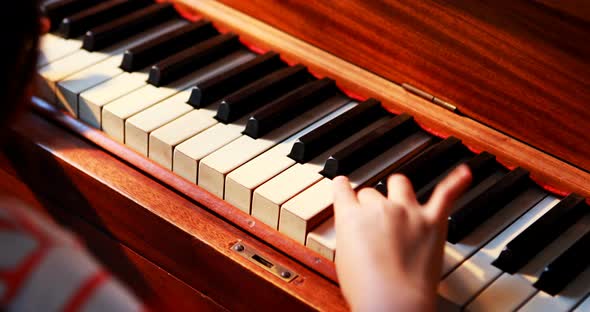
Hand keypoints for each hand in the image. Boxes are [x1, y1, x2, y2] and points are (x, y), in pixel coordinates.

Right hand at [333, 164, 471, 311]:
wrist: (393, 302)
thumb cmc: (365, 289)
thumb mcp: (343, 258)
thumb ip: (350, 236)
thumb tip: (358, 231)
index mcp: (351, 216)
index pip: (343, 190)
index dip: (342, 186)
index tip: (343, 184)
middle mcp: (378, 207)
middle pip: (371, 192)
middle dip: (372, 204)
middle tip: (375, 222)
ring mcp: (407, 211)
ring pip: (400, 183)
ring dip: (398, 188)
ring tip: (399, 193)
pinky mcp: (432, 221)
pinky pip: (445, 194)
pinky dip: (456, 182)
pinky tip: (463, 172)